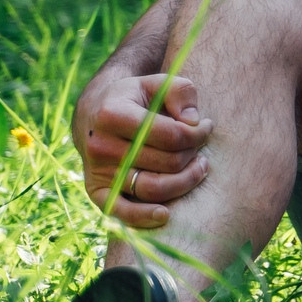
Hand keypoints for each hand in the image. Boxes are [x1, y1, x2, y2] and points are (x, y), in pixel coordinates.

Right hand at [74, 72, 212, 227]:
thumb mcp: (156, 83)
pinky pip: (121, 212)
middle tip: (200, 147)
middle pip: (167, 163)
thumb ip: (180, 91)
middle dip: (193, 155)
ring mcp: (98, 171)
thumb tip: (194, 121)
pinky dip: (144, 217)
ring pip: (153, 188)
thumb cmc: (135, 99)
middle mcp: (101, 145)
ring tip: (199, 168)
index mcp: (113, 114)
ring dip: (185, 182)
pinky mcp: (96, 191)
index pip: (171, 134)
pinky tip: (166, 215)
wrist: (95, 116)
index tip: (205, 126)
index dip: (198, 134)